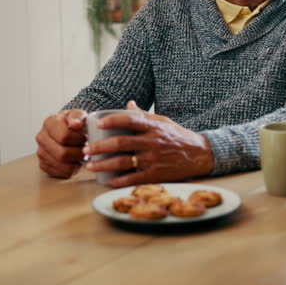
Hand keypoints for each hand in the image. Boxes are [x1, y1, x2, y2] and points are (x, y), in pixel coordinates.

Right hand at [35, 109, 86, 178]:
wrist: (68, 130)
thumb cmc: (74, 123)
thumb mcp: (78, 115)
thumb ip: (78, 116)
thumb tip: (76, 123)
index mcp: (49, 123)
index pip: (64, 136)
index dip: (79, 139)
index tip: (85, 137)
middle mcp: (41, 138)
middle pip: (63, 153)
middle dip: (79, 153)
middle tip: (85, 149)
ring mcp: (41, 152)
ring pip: (62, 165)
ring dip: (76, 162)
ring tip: (81, 154)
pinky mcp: (43, 164)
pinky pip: (60, 173)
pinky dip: (71, 169)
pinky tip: (75, 161)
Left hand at [82, 100, 214, 187]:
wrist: (199, 155)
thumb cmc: (177, 136)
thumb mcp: (163, 122)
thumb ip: (144, 115)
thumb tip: (127, 104)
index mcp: (153, 126)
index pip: (130, 120)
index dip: (112, 120)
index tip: (98, 124)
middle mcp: (152, 142)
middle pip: (121, 142)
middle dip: (100, 147)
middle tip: (85, 149)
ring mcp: (154, 159)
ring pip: (123, 161)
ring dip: (104, 164)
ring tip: (90, 166)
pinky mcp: (156, 174)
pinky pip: (134, 178)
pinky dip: (119, 180)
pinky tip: (108, 180)